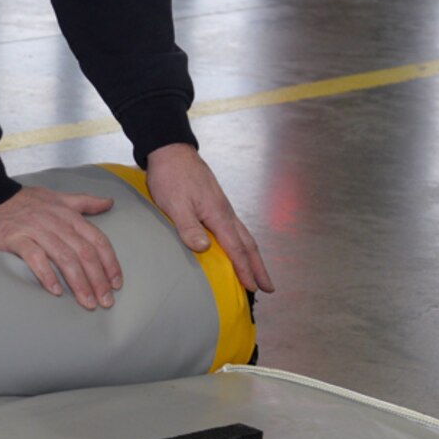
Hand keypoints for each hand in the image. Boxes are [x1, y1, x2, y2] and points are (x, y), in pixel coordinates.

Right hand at [0, 185, 122, 309]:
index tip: (116, 283)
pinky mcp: (15, 238)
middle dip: (98, 279)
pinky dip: (47, 274)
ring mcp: (35, 229)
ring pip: (64, 257)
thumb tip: (109, 202)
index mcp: (68, 214)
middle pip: (83, 252)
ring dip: (78, 282)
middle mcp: (55, 221)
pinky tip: (55, 291)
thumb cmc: (23, 201)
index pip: (97, 239)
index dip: (110, 262)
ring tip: (87, 302)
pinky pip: (34, 257)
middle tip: (105, 301)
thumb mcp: (57, 198)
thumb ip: (84, 202)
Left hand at [145, 144, 274, 294]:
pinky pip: (234, 229)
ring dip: (252, 256)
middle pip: (248, 244)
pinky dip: (241, 243)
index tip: (254, 287)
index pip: (236, 248)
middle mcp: (225, 212)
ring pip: (243, 236)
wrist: (170, 151)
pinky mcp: (215, 203)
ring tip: (257, 272)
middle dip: (258, 267)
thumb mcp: (174, 204)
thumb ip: (188, 227)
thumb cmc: (171, 177)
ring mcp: (222, 207)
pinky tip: (236, 247)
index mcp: (218, 215)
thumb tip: (204, 249)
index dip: (245, 270)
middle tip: (268, 287)